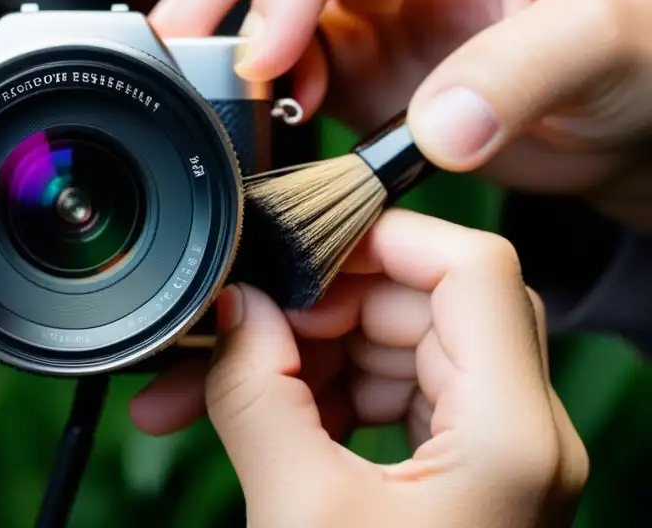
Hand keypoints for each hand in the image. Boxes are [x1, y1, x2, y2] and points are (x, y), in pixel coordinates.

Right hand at [133, 210, 587, 526]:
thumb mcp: (298, 512)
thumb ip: (258, 390)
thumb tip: (235, 306)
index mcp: (509, 437)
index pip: (471, 268)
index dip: (379, 238)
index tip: (294, 249)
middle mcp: (520, 434)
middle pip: (423, 305)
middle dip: (319, 311)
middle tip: (241, 330)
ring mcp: (493, 454)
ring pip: (399, 348)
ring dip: (307, 357)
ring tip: (219, 388)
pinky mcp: (458, 473)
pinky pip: (390, 395)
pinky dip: (322, 395)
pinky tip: (259, 416)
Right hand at [148, 0, 651, 232]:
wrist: (628, 104)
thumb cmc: (636, 49)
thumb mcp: (603, 47)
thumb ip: (518, 77)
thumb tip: (432, 126)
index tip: (259, 60)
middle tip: (178, 47)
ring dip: (233, 32)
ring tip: (226, 92)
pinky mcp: (355, 33)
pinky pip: (284, 44)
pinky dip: (262, 77)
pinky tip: (270, 108)